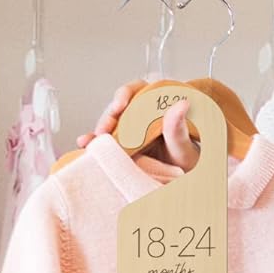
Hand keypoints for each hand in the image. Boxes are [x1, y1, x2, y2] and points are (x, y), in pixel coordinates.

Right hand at [77, 78, 200, 169]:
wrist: (183, 182)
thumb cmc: (188, 163)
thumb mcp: (185, 148)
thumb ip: (179, 129)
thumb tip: (182, 103)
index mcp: (162, 105)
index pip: (142, 90)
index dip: (128, 93)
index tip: (121, 104)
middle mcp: (145, 114)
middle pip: (122, 106)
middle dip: (110, 116)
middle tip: (105, 129)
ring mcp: (133, 129)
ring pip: (112, 122)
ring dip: (100, 130)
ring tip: (91, 141)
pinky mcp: (123, 143)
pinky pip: (108, 139)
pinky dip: (95, 141)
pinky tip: (85, 144)